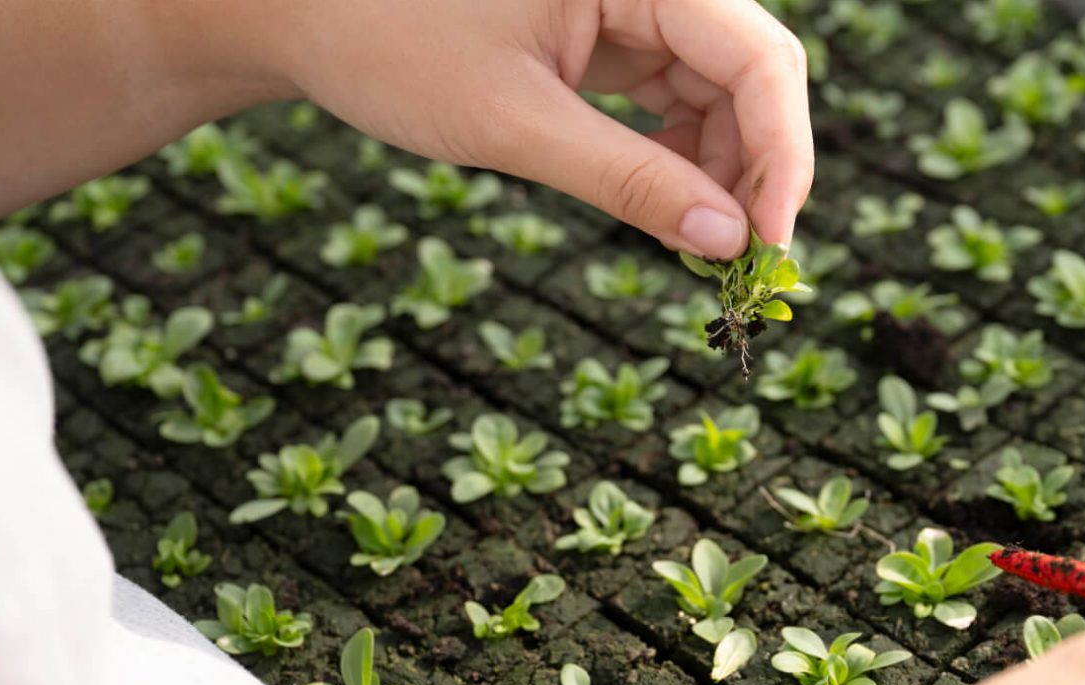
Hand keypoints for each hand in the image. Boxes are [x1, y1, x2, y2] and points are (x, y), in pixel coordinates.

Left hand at [275, 0, 812, 259]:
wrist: (302, 15)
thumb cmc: (386, 44)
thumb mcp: (512, 122)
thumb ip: (626, 180)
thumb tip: (724, 240)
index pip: (757, 56)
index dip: (781, 154)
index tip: (769, 243)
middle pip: (751, 72)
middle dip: (756, 168)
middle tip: (741, 259)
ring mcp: (631, 0)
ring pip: (720, 90)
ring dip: (721, 170)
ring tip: (700, 243)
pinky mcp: (609, 30)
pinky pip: (675, 94)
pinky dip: (678, 155)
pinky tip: (667, 205)